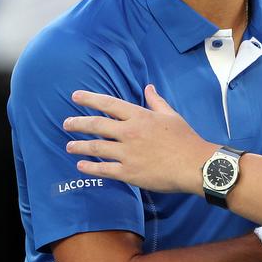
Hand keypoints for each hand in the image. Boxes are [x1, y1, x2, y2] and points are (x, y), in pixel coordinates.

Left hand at [64, 85, 210, 192]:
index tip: (75, 97)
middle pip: (96, 125)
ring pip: (96, 148)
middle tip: (66, 124)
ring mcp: (128, 153)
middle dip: (78, 123)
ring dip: (79, 146)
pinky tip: (81, 166)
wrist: (195, 165)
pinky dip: (90, 167)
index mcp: (140, 116)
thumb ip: (156, 102)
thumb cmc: (186, 140)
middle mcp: (130, 133)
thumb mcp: (171, 116)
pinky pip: (104, 169)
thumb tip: (148, 88)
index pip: (108, 104)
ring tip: (69, 146)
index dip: (90, 99)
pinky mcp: (129, 173)